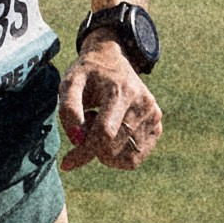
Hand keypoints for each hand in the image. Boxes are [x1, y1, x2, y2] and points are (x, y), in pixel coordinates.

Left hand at [61, 39, 162, 172]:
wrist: (112, 59)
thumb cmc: (87, 74)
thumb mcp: (69, 83)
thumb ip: (69, 109)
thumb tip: (77, 139)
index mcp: (121, 91)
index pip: (104, 134)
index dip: (84, 151)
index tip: (66, 163)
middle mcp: (143, 103)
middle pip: (113, 148)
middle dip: (93, 147)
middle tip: (87, 123)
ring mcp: (153, 115)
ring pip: (126, 157)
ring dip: (106, 150)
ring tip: (102, 124)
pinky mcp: (157, 125)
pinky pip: (136, 158)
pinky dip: (119, 154)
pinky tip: (113, 132)